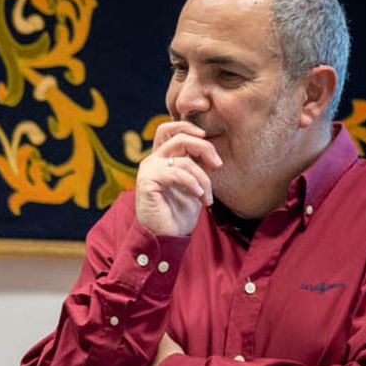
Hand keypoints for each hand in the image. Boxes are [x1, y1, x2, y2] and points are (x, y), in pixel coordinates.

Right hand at [135, 121, 219, 236]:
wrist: (166, 237)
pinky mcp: (147, 182)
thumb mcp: (193, 184)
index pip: (170, 129)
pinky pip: (176, 173)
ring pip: (182, 157)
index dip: (190, 128)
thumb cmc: (179, 213)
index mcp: (161, 158)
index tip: (210, 144)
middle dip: (203, 146)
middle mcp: (152, 160)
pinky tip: (199, 197)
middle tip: (218, 164)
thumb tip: (211, 151)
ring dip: (202, 177)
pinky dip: (192, 183)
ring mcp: (148, 170)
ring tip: (207, 196)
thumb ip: (196, 165)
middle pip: (178, 136)